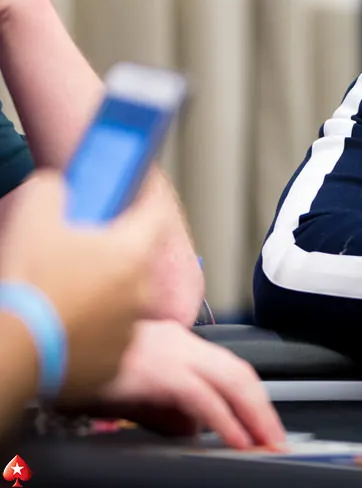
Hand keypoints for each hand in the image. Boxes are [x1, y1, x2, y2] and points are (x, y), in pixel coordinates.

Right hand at [0, 171, 161, 402]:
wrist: (11, 348)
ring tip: (64, 295)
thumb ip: (55, 190)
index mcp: (132, 252)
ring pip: (122, 302)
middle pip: (136, 262)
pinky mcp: (113, 364)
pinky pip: (107, 339)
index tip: (136, 197)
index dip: (144, 202)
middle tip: (78, 254)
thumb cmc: (29, 281)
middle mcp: (141, 292)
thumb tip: (59, 190)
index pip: (155, 215)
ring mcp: (130, 330)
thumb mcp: (34, 214)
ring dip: (103, 295)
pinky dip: (92, 332)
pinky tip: (63, 326)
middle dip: (113, 254)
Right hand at [73, 320, 287, 449]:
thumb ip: (167, 409)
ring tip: (267, 442)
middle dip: (264, 407)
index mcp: (177, 342)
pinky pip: (201, 396)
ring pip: (231, 379)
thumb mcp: (133, 393)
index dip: (252, 397)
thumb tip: (194, 429)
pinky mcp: (157, 370)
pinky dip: (224, 419)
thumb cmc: (82, 371)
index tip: (266, 423)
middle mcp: (180, 341)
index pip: (229, 368)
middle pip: (239, 372)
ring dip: (255, 414)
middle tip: (277, 439)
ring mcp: (170, 352)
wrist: (48, 349)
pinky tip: (237, 439)